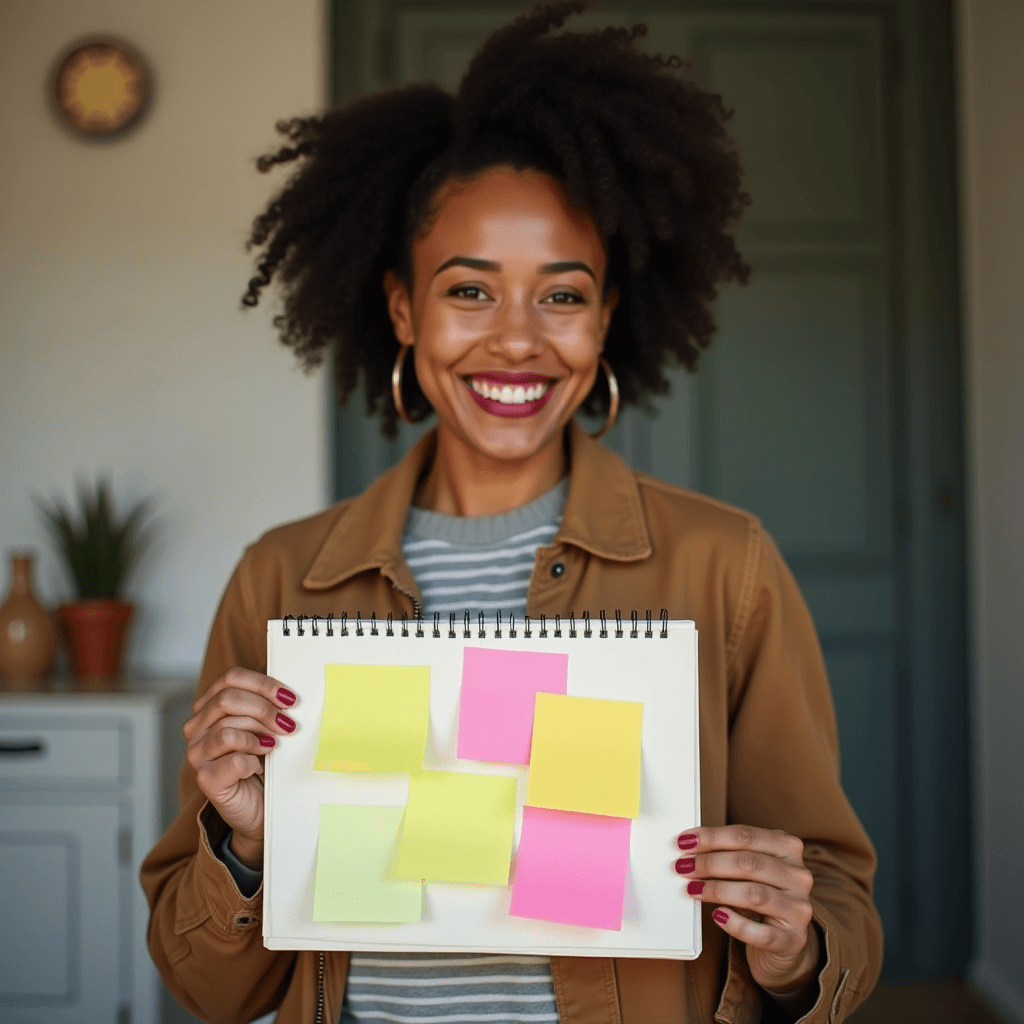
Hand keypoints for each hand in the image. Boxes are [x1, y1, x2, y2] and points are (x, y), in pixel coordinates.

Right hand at [183, 667, 297, 867]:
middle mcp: (197, 728)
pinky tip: (260, 766)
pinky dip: (253, 760)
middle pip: (227, 700)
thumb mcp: (267, 727)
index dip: (262, 683)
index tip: (289, 697)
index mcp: (210, 708)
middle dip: (264, 709)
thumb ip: (269, 706)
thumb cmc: (265, 763)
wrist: (261, 807)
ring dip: (260, 735)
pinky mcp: (206, 779)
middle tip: (289, 724)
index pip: (230, 679)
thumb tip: (290, 692)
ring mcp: (197, 754)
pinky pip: (232, 759)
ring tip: (274, 746)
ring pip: (227, 729)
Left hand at [674, 825, 818, 994]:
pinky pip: (761, 933)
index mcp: (788, 848)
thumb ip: (728, 853)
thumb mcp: (751, 868)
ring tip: (692, 888)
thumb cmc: (761, 894)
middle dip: (710, 863)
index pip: (746, 836)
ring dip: (717, 890)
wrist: (784, 938)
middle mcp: (799, 875)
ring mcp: (799, 908)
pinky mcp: (793, 939)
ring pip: (754, 894)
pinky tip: (718, 916)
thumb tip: (689, 847)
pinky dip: (736, 924)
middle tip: (682, 866)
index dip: (712, 837)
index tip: (684, 842)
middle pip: (749, 863)